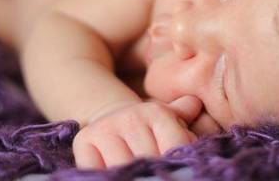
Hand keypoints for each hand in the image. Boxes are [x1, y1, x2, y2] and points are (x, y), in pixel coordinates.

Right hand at [73, 95, 202, 168]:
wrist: (112, 120)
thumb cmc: (149, 128)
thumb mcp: (170, 121)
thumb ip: (186, 120)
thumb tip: (195, 104)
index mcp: (156, 113)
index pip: (174, 147)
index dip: (178, 164)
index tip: (178, 171)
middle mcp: (130, 118)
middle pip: (149, 159)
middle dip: (155, 172)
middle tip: (159, 175)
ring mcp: (105, 129)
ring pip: (123, 167)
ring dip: (132, 174)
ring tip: (140, 174)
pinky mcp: (83, 141)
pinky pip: (95, 168)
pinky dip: (106, 175)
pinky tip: (118, 174)